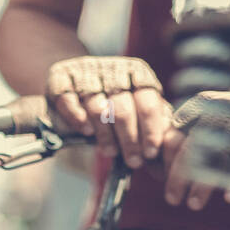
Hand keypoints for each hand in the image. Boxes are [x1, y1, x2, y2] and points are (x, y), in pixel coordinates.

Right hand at [45, 56, 170, 167]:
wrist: (77, 83)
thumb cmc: (114, 103)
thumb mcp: (137, 109)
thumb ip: (153, 124)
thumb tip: (169, 149)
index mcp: (137, 73)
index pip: (147, 102)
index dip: (151, 130)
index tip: (151, 152)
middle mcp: (113, 69)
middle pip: (123, 108)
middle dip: (130, 139)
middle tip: (133, 160)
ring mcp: (86, 72)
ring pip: (97, 107)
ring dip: (105, 134)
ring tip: (110, 151)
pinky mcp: (61, 76)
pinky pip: (68, 99)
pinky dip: (77, 118)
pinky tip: (86, 132)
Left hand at [162, 90, 229, 211]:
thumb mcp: (224, 122)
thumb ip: (196, 130)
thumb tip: (164, 151)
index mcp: (216, 101)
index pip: (181, 127)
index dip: (169, 155)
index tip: (163, 179)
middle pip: (197, 141)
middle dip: (181, 173)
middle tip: (173, 198)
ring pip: (221, 153)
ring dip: (204, 182)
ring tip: (193, 203)